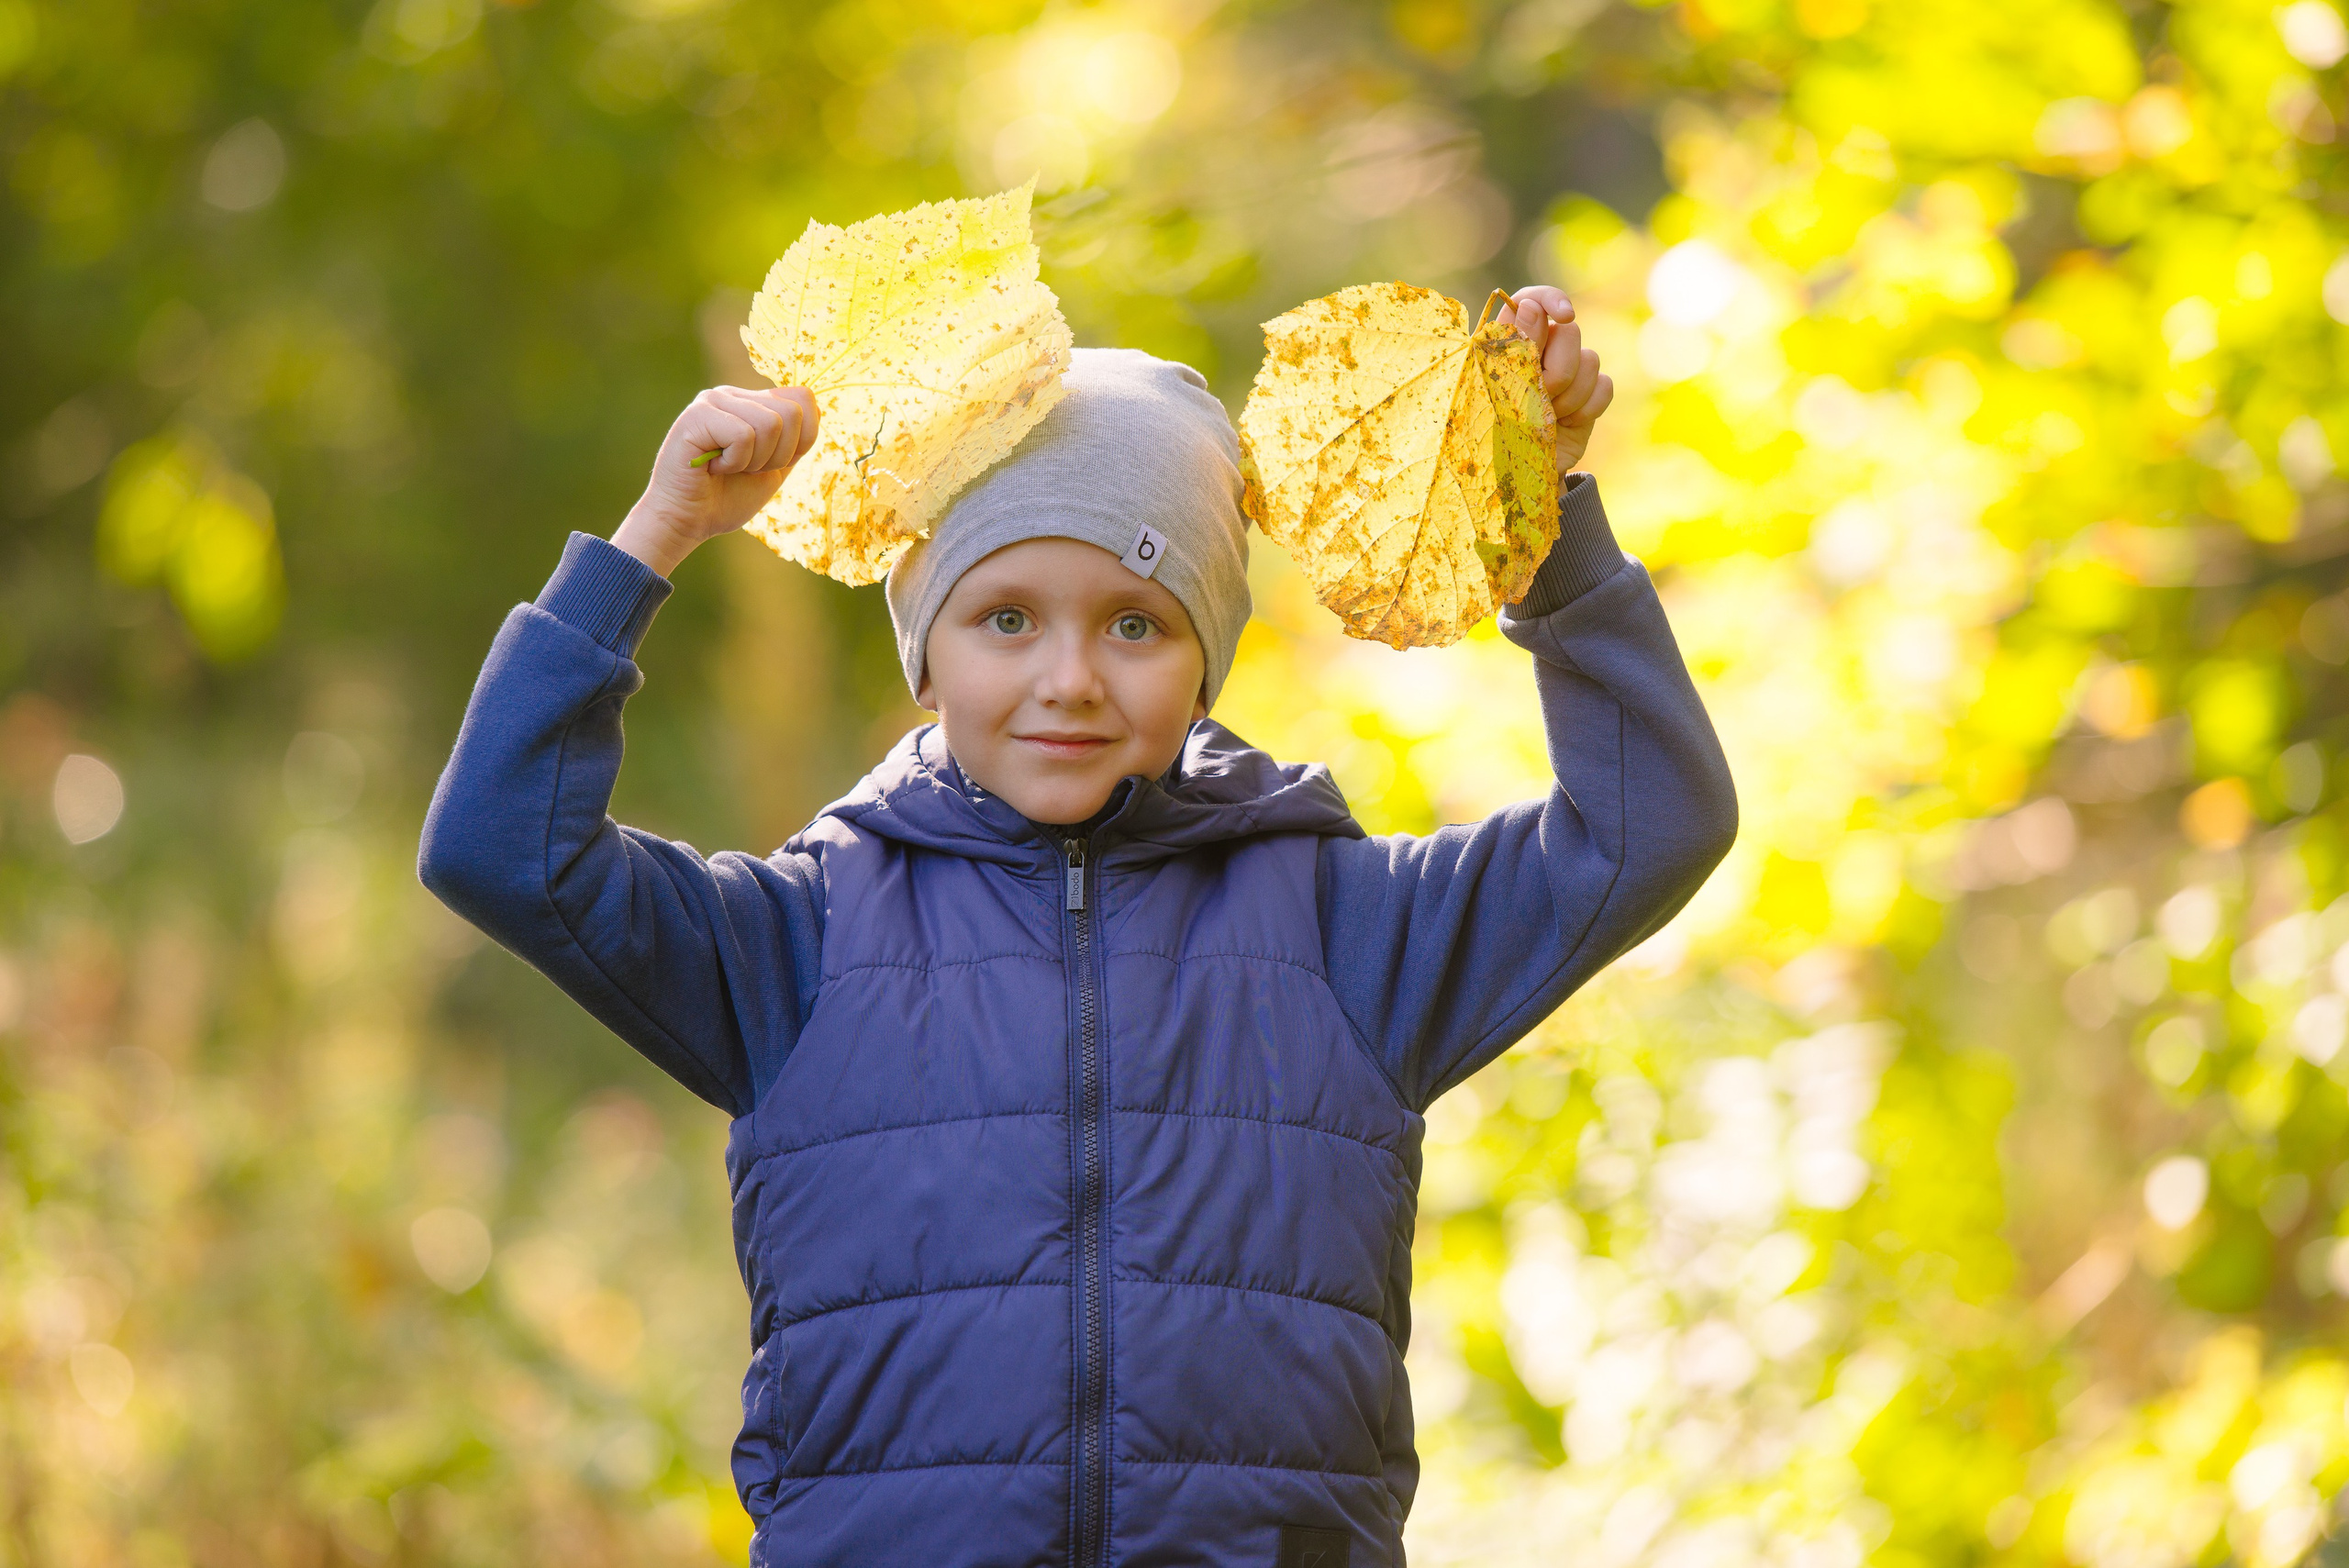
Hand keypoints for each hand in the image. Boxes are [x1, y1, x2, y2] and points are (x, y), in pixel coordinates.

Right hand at [611, 385, 819, 575]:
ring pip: (771, 424)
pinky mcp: (698, 415)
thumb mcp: (775, 467)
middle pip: (793, 412)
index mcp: (752, 403)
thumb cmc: (727, 498)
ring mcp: (713, 400)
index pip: (804, 399)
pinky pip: (744, 436)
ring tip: (728, 467)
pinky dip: (735, 463)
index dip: (801, 440)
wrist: (687, 522)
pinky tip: (712, 467)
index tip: (769, 463)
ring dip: (755, 461)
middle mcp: (733, 395)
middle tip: (746, 469)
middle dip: (778, 455)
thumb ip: (795, 440)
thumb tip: (814, 408)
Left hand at [1502, 286, 1613, 475]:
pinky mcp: (1588, 394)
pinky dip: (1587, 409)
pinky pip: (1604, 386)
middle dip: (1557, 371)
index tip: (1565, 316)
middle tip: (1537, 399)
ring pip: (1590, 359)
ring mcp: (1567, 370)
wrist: (1517, 476)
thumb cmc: (1493, 433)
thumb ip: (1513, 348)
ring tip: (1547, 419)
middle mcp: (1541, 349)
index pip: (1532, 299)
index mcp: (1509, 342)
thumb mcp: (1496, 390)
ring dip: (1569, 396)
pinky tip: (1566, 424)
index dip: (1552, 300)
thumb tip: (1530, 305)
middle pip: (1570, 333)